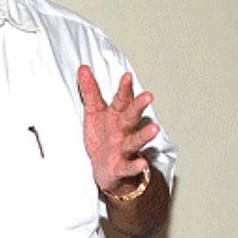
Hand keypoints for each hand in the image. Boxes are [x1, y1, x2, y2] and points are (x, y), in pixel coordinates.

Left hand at [78, 66, 159, 196]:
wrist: (106, 169)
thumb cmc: (103, 137)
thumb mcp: (94, 112)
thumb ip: (90, 91)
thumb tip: (83, 68)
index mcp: (117, 115)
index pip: (121, 99)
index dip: (124, 88)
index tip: (127, 76)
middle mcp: (124, 130)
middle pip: (131, 116)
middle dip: (139, 106)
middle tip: (148, 96)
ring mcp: (124, 148)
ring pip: (135, 140)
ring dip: (144, 135)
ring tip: (154, 128)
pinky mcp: (121, 167)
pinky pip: (128, 166)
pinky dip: (135, 166)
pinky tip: (142, 163)